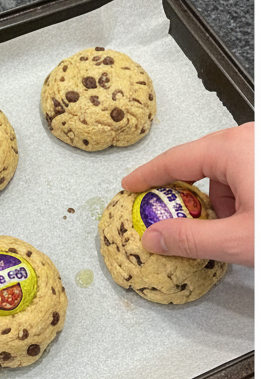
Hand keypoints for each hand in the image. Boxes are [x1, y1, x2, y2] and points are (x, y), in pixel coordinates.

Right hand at [121, 122, 253, 266]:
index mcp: (232, 148)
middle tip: (170, 214)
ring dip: (217, 196)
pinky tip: (246, 217)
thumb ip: (191, 240)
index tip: (130, 186)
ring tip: (227, 226)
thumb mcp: (240, 240)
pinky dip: (238, 192)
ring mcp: (259, 145)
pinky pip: (242, 168)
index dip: (147, 176)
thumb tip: (154, 238)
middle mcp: (246, 138)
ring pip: (222, 166)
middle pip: (197, 161)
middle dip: (185, 193)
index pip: (173, 160)